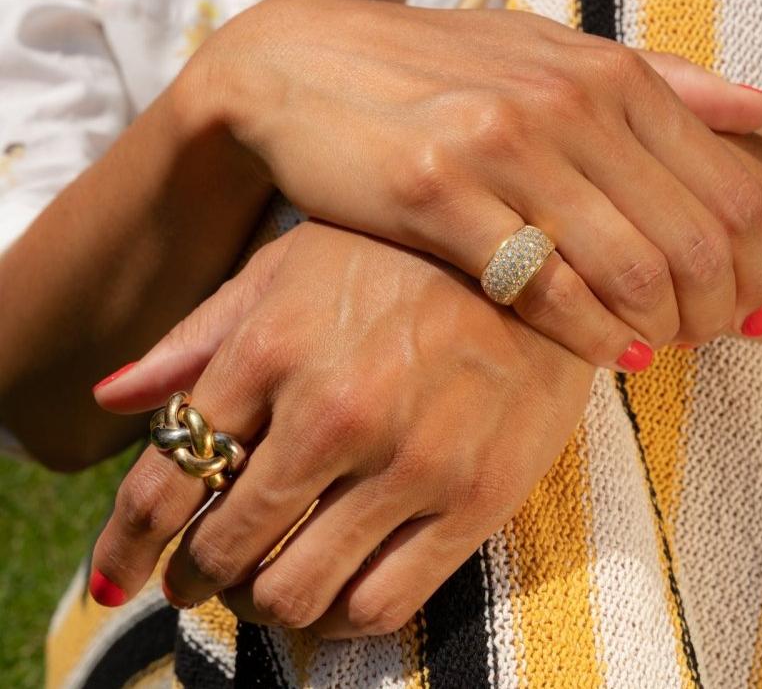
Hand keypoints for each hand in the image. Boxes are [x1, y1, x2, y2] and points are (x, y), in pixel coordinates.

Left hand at [90, 222, 596, 635]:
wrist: (536, 258)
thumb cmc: (402, 256)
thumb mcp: (293, 265)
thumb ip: (202, 334)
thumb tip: (112, 398)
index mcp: (274, 344)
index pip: (166, 475)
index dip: (128, 538)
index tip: (121, 567)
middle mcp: (334, 411)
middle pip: (224, 544)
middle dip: (195, 573)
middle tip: (200, 572)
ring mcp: (409, 462)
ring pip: (296, 591)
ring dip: (262, 602)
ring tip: (264, 584)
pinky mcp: (473, 500)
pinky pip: (380, 603)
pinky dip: (337, 617)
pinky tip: (332, 592)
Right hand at [180, 0, 761, 367]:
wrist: (302, 66)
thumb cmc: (434, 69)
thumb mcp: (547, 53)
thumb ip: (655, 80)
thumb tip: (758, 107)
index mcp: (605, 71)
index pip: (730, 188)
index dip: (754, 266)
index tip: (745, 308)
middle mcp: (565, 103)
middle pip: (692, 240)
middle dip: (715, 311)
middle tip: (706, 343)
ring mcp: (499, 147)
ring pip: (627, 270)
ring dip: (657, 329)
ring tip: (654, 352)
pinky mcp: (434, 194)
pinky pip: (541, 288)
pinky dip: (589, 335)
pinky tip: (605, 355)